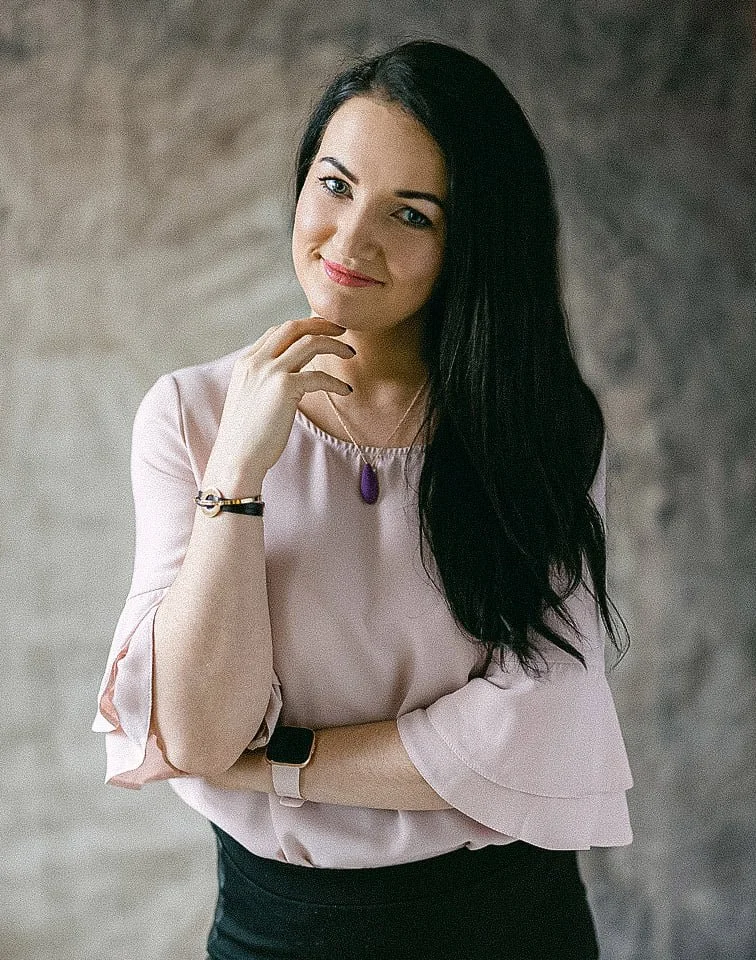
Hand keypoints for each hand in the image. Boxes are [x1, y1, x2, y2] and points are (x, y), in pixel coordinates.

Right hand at [204, 317, 354, 485]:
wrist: (237, 458)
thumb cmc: (246, 437)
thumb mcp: (250, 399)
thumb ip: (265, 381)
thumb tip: (290, 377)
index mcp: (246, 362)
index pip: (277, 332)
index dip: (302, 327)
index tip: (321, 331)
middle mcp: (256, 361)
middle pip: (293, 327)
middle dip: (320, 323)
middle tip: (341, 329)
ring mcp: (269, 372)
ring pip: (309, 342)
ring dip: (334, 344)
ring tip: (350, 352)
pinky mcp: (284, 388)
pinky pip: (319, 376)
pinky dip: (336, 382)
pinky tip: (345, 391)